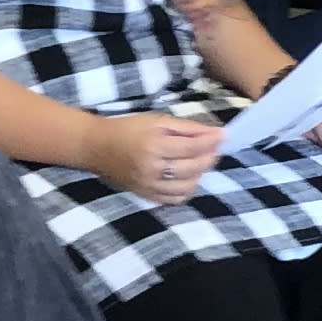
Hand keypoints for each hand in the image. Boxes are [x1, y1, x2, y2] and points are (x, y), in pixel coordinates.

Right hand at [101, 109, 224, 198]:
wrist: (97, 147)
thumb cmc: (128, 129)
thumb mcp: (156, 121)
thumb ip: (185, 128)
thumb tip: (213, 132)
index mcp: (153, 146)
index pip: (191, 147)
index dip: (210, 141)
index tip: (224, 135)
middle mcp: (151, 168)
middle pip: (191, 168)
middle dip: (209, 157)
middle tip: (215, 148)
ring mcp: (148, 185)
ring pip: (186, 186)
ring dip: (200, 174)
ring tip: (203, 161)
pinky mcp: (146, 195)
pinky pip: (174, 199)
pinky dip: (188, 189)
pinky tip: (190, 177)